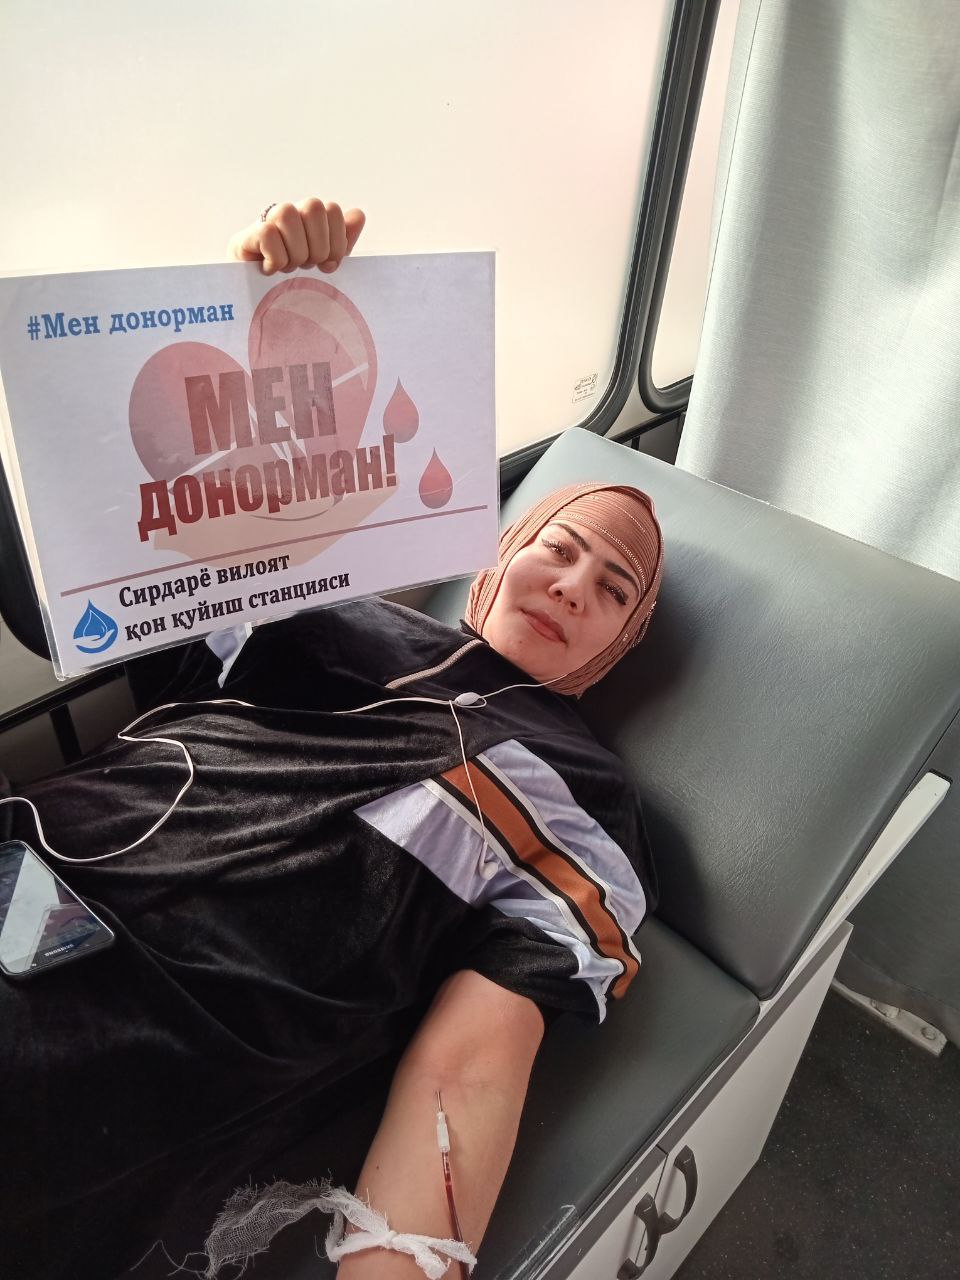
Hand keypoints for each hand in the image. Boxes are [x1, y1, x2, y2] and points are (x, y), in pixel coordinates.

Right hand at [228, 198, 365, 274]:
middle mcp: (289, 212)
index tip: (327, 265)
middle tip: (306, 266)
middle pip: (314, 207)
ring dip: (295, 253)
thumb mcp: (324, 262)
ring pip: (288, 216)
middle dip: (317, 247)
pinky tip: (269, 270)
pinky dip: (275, 260)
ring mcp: (267, 220)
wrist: (255, 294)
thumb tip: (358, 215)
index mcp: (309, 217)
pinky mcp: (248, 235)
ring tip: (287, 268)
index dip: (337, 242)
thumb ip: (343, 240)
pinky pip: (268, 235)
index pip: (333, 210)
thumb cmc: (293, 277)